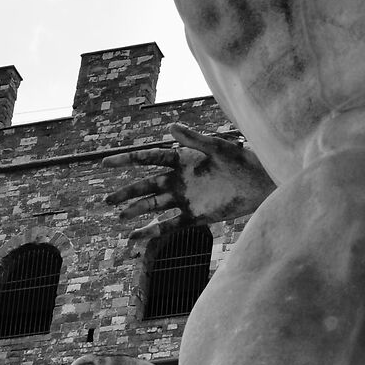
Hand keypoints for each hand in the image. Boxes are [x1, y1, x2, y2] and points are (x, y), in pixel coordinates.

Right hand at [104, 127, 272, 242]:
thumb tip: (170, 126)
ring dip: (136, 211)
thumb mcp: (218, 147)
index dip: (127, 160)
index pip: (149, 158)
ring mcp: (185, 199)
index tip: (105, 162)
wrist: (260, 183)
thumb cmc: (241, 159)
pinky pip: (169, 225)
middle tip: (106, 201)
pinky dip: (151, 231)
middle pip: (146, 186)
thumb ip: (194, 139)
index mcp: (182, 159)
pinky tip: (135, 238)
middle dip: (126, 193)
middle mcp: (179, 179)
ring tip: (119, 217)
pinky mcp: (195, 217)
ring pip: (154, 206)